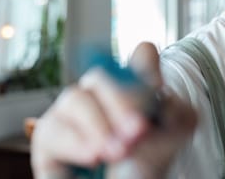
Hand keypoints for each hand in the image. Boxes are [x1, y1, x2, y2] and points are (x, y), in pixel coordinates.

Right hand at [31, 42, 197, 178]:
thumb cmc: (146, 167)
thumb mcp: (171, 139)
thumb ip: (176, 112)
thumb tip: (161, 93)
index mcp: (135, 88)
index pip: (140, 58)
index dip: (145, 64)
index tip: (158, 87)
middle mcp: (101, 94)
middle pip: (102, 75)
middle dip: (122, 103)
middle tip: (138, 132)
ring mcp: (73, 112)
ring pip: (76, 97)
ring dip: (100, 125)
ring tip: (118, 152)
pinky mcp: (49, 137)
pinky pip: (54, 129)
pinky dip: (77, 143)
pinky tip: (94, 157)